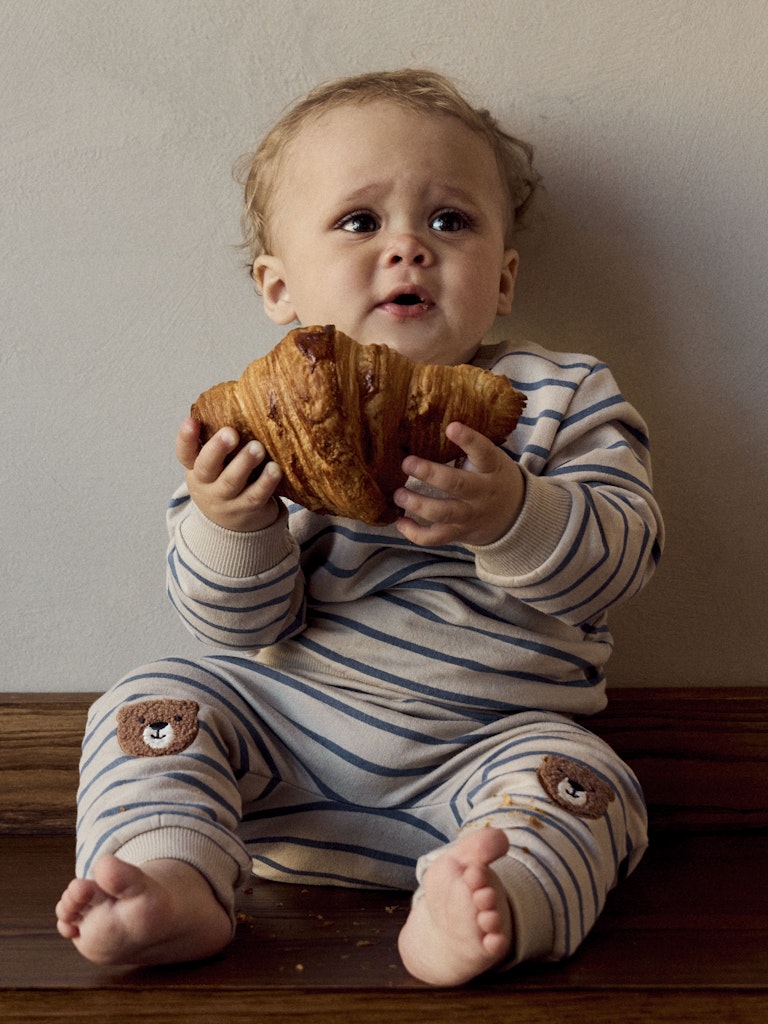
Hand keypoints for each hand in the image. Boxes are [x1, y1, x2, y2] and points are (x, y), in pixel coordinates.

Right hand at [176, 417, 282, 531]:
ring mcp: (225, 500)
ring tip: (257, 448)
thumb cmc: (226, 480)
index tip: (191, 420)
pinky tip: (275, 469)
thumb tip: (245, 398)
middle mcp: (206, 484)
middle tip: (231, 432)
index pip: (185, 452)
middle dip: (218, 448)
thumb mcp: (216, 465)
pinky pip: (255, 496)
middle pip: (207, 467)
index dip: (186, 437)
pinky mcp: (246, 510)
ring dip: (244, 463)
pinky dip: (265, 483)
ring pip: (231, 482)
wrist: (231, 527)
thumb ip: (223, 442)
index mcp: (195, 468)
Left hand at [393, 422, 524, 547]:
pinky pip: (435, 538)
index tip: (451, 427)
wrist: (514, 517)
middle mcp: (482, 493)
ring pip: (443, 513)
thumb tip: (433, 419)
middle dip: (430, 474)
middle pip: (457, 485)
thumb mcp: (492, 461)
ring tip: (398, 494)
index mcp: (492, 468)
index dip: (469, 440)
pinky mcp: (458, 533)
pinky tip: (400, 522)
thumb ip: (471, 448)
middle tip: (406, 463)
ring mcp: (470, 516)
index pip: (484, 452)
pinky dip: (415, 534)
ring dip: (417, 504)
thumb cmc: (493, 478)